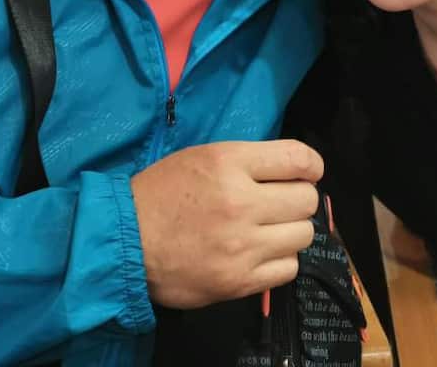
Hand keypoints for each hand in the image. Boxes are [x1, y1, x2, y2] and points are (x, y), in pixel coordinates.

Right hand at [131, 140, 322, 308]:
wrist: (124, 241)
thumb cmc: (161, 193)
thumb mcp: (202, 157)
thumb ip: (248, 161)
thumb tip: (293, 171)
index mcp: (229, 163)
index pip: (299, 159)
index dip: (311, 165)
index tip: (307, 172)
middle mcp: (241, 202)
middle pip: (307, 199)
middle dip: (298, 199)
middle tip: (279, 204)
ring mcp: (242, 245)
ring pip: (303, 235)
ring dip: (290, 231)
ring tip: (268, 230)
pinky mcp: (239, 280)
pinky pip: (288, 268)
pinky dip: (280, 260)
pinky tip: (261, 253)